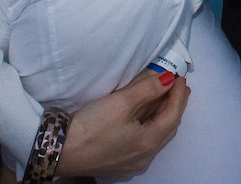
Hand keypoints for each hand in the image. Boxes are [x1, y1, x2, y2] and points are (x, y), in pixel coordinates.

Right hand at [54, 69, 189, 179]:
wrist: (60, 151)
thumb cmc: (90, 128)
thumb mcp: (121, 102)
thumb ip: (148, 89)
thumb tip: (168, 79)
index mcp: (148, 142)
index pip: (173, 114)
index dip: (179, 94)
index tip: (180, 76)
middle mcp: (145, 157)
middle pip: (168, 127)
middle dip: (174, 105)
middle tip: (178, 87)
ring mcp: (133, 163)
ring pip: (156, 136)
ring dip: (162, 116)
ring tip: (165, 98)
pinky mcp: (120, 164)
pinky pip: (144, 142)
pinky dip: (149, 126)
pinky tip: (145, 117)